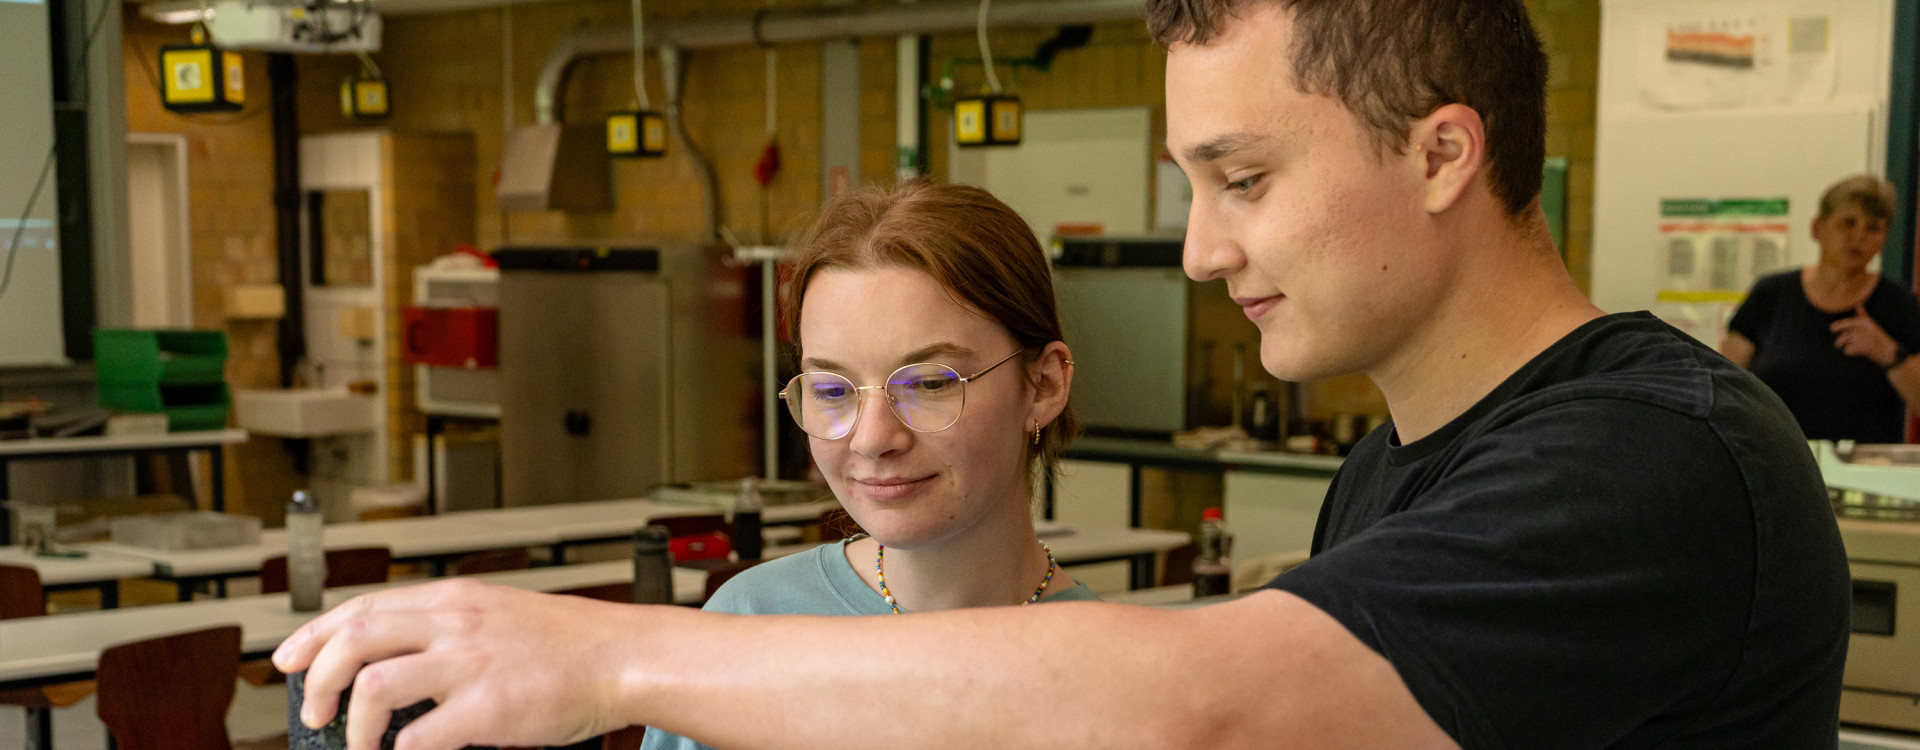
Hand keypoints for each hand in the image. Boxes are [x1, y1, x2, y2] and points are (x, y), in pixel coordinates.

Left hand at [272, 578, 638, 749]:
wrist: (622, 657)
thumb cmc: (568, 645)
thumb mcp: (497, 614)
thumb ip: (446, 628)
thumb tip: (390, 658)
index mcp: (453, 599)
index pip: (360, 607)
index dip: (313, 636)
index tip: (287, 660)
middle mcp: (455, 623)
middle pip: (354, 639)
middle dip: (316, 679)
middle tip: (311, 710)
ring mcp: (470, 664)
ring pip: (374, 686)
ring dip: (353, 725)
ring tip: (361, 744)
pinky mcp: (488, 708)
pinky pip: (419, 737)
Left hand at [1831, 306, 1900, 366]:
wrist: (1891, 353)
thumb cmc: (1879, 339)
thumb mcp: (1873, 326)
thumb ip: (1864, 316)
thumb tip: (1858, 304)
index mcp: (1867, 323)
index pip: (1849, 322)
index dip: (1838, 325)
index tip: (1832, 329)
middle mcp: (1866, 329)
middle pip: (1846, 334)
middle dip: (1840, 340)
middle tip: (1837, 345)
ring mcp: (1866, 338)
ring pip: (1846, 341)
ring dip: (1843, 346)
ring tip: (1843, 348)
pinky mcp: (1866, 348)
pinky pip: (1849, 349)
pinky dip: (1848, 352)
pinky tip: (1852, 352)